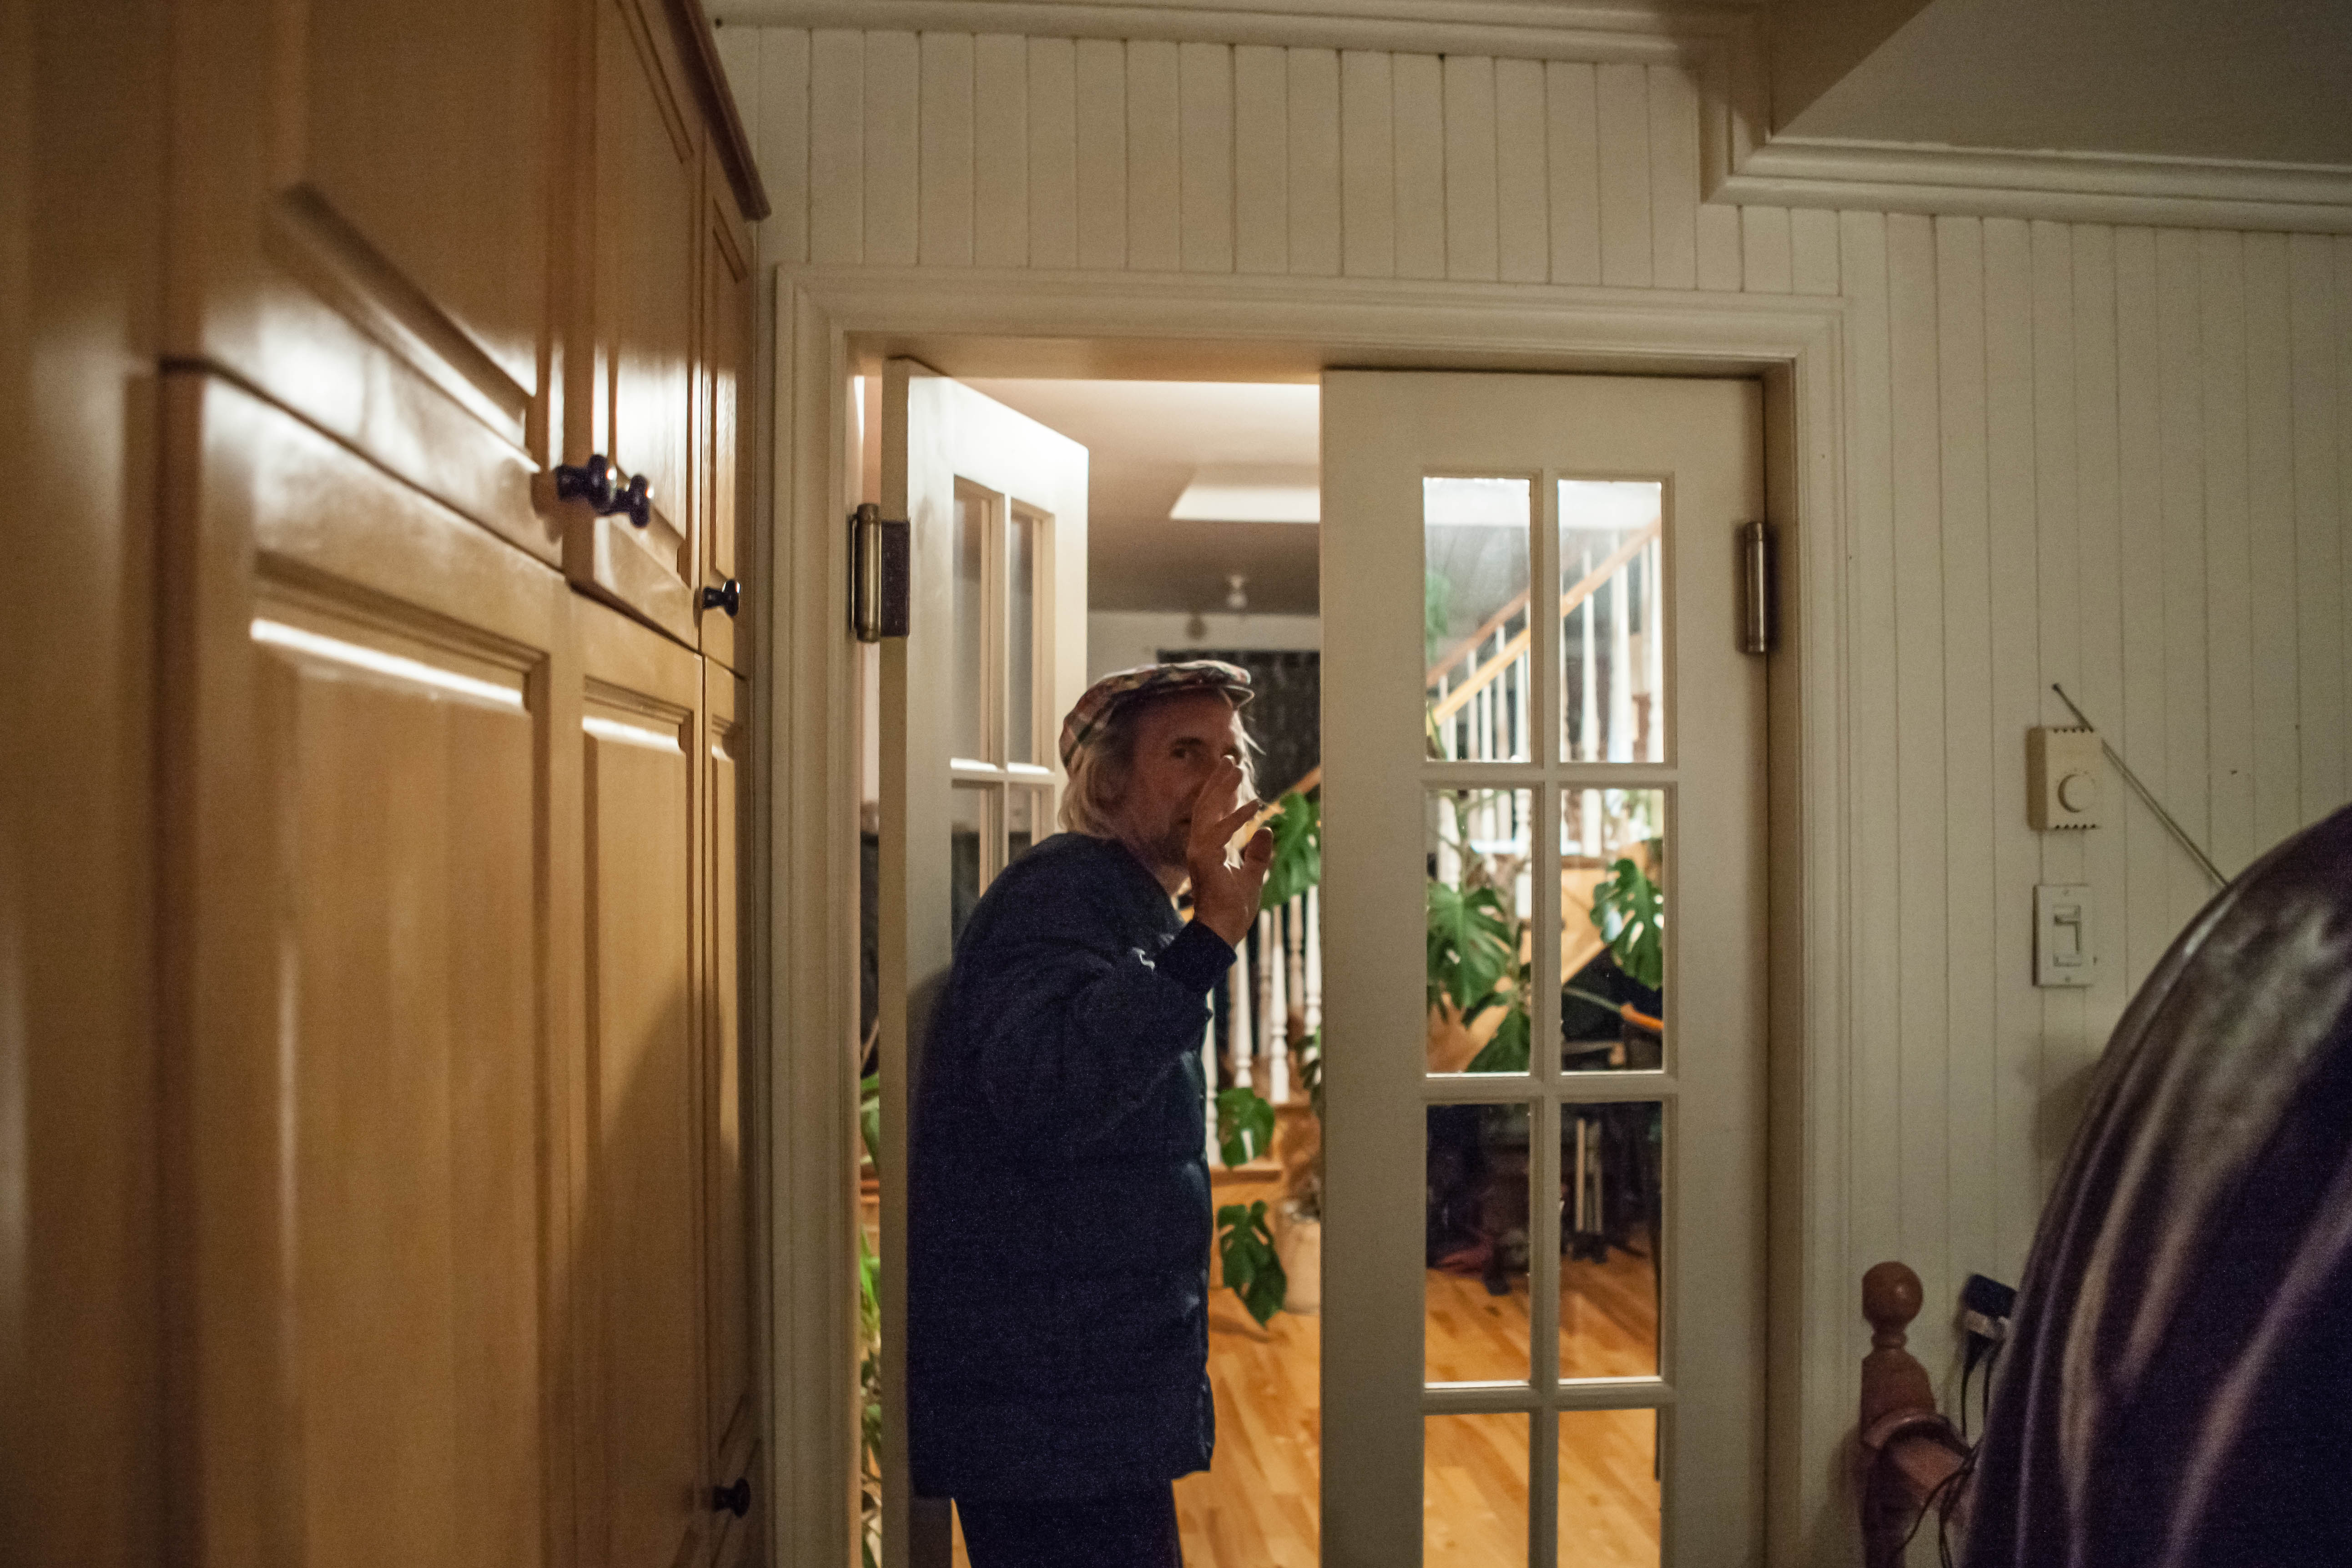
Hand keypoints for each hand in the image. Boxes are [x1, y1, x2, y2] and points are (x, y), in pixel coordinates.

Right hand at [1186, 760, 1273, 947]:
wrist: (1223, 932)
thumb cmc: (1234, 909)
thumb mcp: (1252, 876)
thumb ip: (1257, 853)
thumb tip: (1265, 829)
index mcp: (1209, 849)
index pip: (1214, 814)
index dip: (1223, 793)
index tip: (1232, 775)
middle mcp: (1200, 847)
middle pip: (1206, 806)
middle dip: (1218, 782)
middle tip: (1230, 760)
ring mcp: (1199, 852)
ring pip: (1207, 811)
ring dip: (1223, 789)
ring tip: (1236, 769)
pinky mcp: (1205, 860)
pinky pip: (1221, 832)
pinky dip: (1237, 817)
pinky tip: (1254, 805)